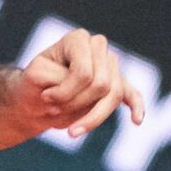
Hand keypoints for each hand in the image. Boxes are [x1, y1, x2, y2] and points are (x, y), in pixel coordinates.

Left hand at [17, 28, 146, 138]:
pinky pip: (131, 95)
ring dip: (92, 117)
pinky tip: (136, 120)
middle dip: (77, 103)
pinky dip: (136, 106)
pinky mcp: (117, 85)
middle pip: (101, 85)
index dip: (66, 91)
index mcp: (77, 39)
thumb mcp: (37, 77)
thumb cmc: (34, 84)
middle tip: (53, 109)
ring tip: (71, 130)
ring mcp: (110, 66)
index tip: (46, 98)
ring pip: (114, 96)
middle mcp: (97, 48)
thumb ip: (65, 77)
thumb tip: (91, 86)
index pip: (84, 72)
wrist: (34, 98)